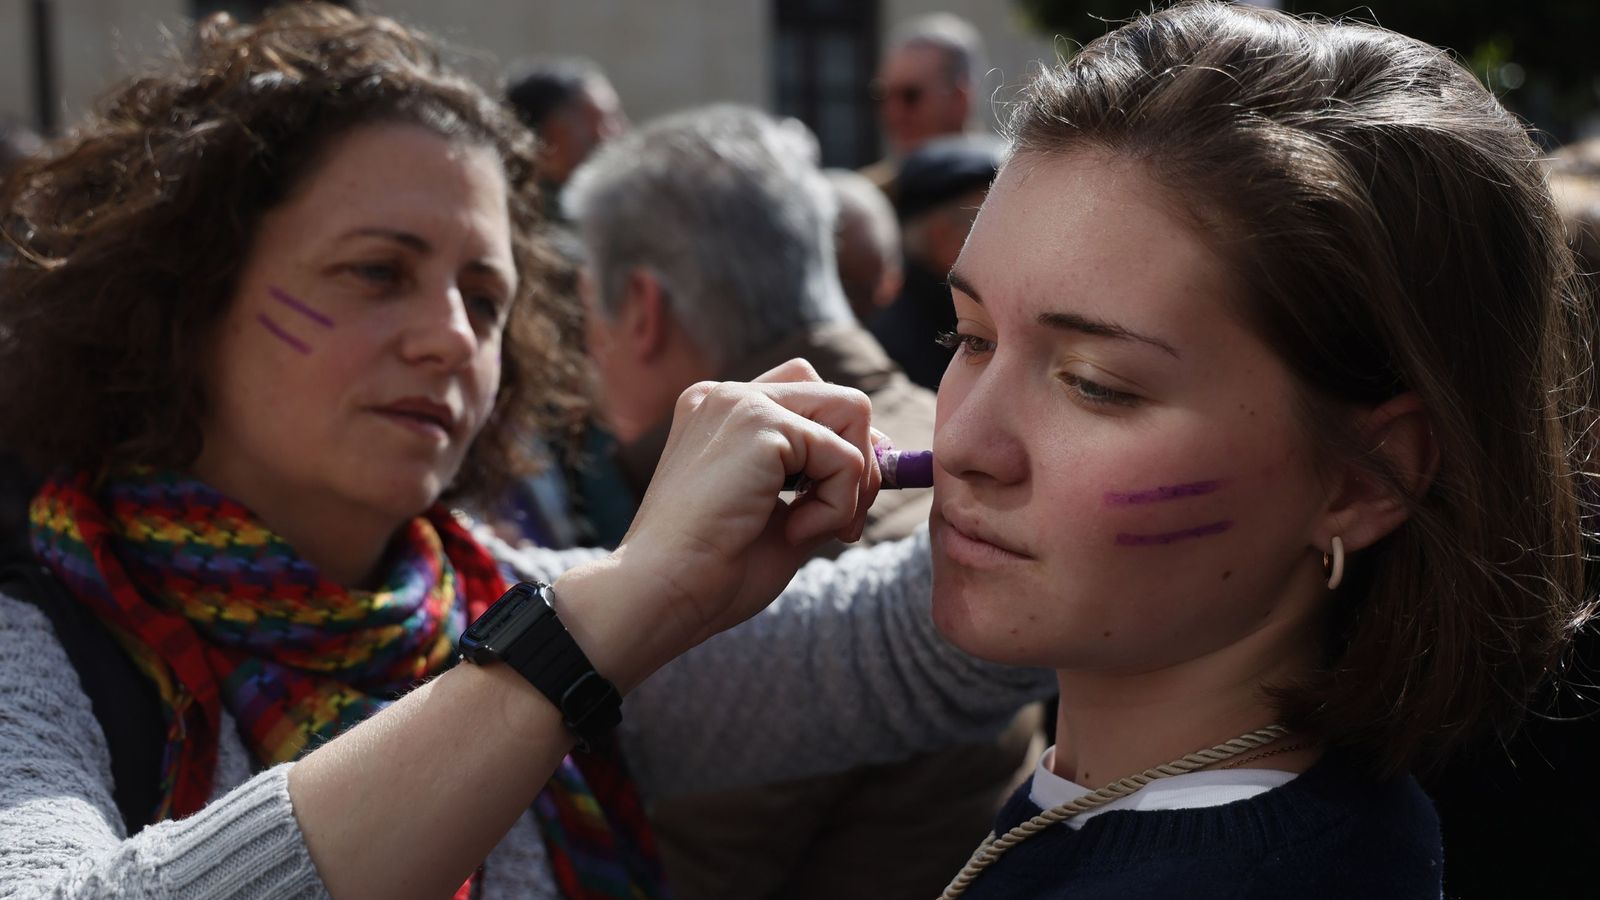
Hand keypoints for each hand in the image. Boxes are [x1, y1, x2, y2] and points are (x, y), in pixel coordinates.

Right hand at [553, 359, 879, 687]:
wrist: (658, 594)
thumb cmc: (711, 572)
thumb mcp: (780, 518)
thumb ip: (821, 485)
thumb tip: (879, 462)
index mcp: (721, 413)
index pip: (808, 397)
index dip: (841, 445)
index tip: (840, 506)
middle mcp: (727, 395)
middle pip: (837, 398)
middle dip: (859, 462)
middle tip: (841, 526)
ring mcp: (741, 402)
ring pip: (852, 413)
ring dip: (853, 483)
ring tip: (813, 531)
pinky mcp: (760, 424)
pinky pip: (845, 457)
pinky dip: (839, 505)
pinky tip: (794, 535)